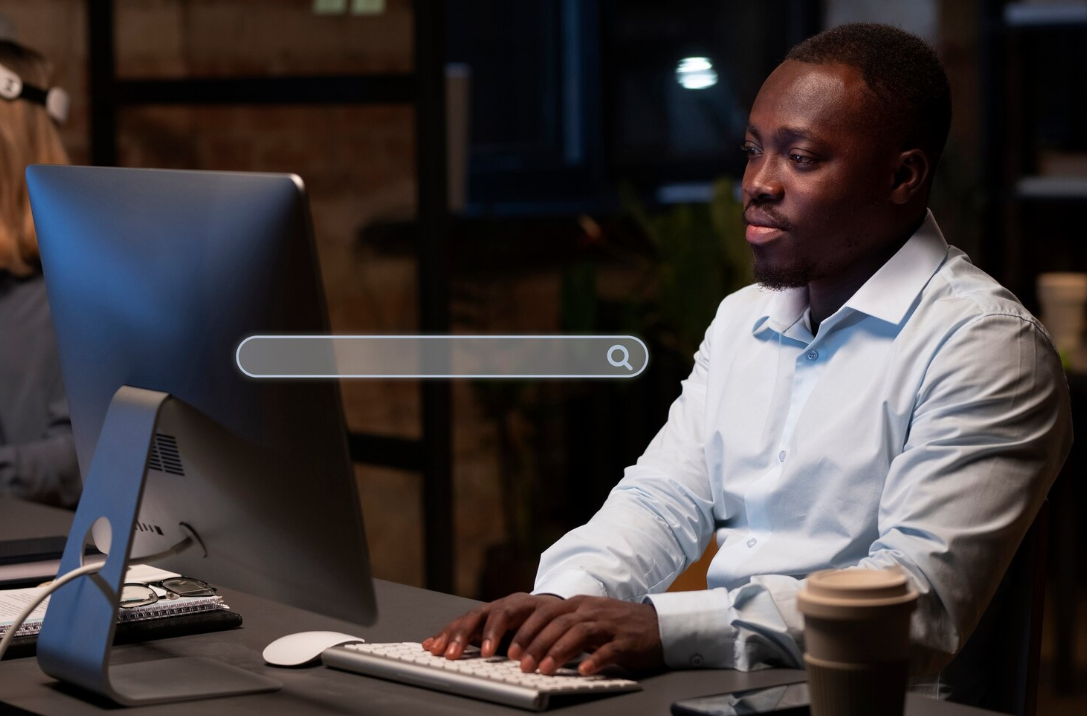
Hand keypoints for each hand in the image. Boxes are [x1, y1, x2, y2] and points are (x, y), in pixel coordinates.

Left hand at [423, 593, 663, 676]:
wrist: (657, 624)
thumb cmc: (616, 627)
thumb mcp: (584, 623)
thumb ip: (559, 630)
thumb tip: (524, 649)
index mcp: (575, 606)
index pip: (542, 613)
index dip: (521, 630)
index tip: (503, 649)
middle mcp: (588, 609)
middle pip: (555, 621)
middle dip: (533, 642)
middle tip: (518, 662)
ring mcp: (607, 623)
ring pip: (578, 633)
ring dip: (558, 651)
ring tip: (543, 670)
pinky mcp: (626, 639)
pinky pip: (608, 648)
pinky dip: (595, 659)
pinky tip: (584, 670)